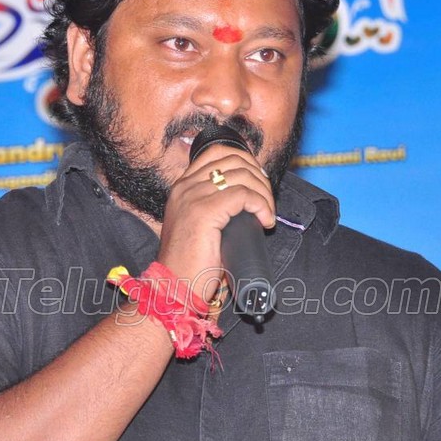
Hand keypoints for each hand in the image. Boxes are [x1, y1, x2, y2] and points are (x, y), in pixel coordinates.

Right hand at [156, 144, 275, 301]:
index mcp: (182, 187)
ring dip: (264, 193)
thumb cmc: (191, 265)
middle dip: (259, 177)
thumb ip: (214, 208)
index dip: (245, 160)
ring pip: (242, 176)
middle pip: (233, 160)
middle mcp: (184, 187)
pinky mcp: (204, 212)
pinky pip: (243, 195)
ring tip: (267, 214)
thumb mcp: (199, 226)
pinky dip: (261, 205)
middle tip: (267, 201)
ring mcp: (192, 197)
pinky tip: (265, 221)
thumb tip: (248, 199)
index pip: (217, 152)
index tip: (258, 182)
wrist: (174, 289)